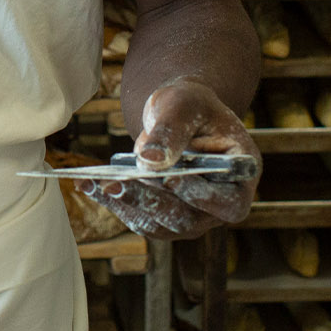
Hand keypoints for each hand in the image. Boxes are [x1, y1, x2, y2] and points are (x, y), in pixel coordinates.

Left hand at [75, 78, 260, 240]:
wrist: (178, 116)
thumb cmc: (189, 105)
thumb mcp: (184, 105)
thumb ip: (172, 129)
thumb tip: (151, 161)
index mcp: (241, 174)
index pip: (230, 202)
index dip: (203, 197)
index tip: (171, 179)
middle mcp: (221, 204)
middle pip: (189, 218)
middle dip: (150, 202)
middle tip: (116, 184)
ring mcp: (194, 216)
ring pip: (161, 225)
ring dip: (127, 205)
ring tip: (96, 183)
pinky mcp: (166, 219)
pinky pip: (141, 219)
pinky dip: (115, 204)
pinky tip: (89, 185)